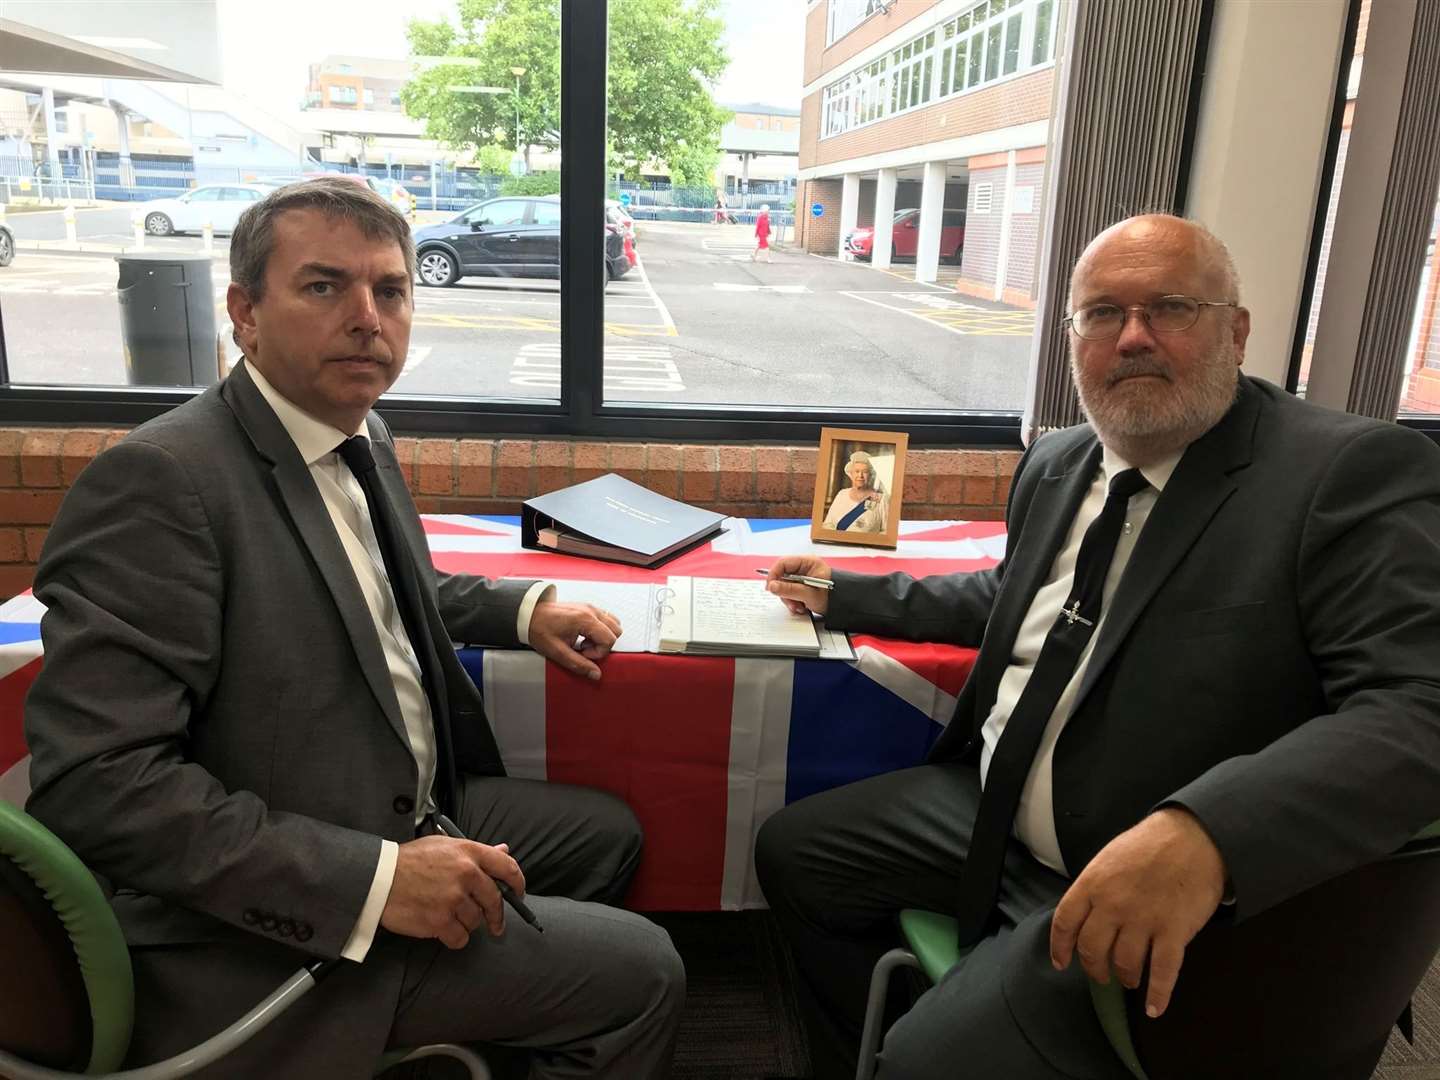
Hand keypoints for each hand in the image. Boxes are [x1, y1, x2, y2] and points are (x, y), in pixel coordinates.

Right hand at [380, 835, 525, 948]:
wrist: (379, 879)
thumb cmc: (410, 860)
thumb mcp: (444, 846)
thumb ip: (475, 851)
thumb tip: (504, 849)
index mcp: (469, 852)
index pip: (507, 866)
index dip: (517, 883)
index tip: (518, 894)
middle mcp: (466, 874)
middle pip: (495, 900)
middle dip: (497, 916)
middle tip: (495, 925)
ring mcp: (454, 898)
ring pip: (477, 921)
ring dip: (467, 924)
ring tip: (449, 917)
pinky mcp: (441, 921)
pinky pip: (461, 938)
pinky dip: (454, 938)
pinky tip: (443, 930)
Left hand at [528, 600, 621, 680]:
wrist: (529, 615)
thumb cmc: (540, 629)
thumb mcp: (558, 652)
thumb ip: (579, 664)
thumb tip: (596, 674)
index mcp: (585, 620)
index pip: (609, 639)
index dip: (599, 652)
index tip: (583, 654)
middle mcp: (591, 610)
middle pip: (616, 630)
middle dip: (603, 645)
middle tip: (584, 649)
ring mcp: (590, 607)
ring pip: (613, 623)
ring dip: (603, 636)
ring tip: (585, 642)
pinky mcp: (587, 607)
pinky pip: (605, 618)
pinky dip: (600, 629)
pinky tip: (584, 635)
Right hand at [763, 555, 831, 616]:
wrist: (845, 606)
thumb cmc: (833, 596)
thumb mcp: (809, 594)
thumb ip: (789, 590)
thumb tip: (772, 586)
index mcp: (807, 563)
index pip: (783, 563)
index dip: (774, 574)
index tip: (770, 587)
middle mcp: (804, 569)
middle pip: (782, 576)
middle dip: (784, 592)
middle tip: (790, 602)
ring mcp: (803, 578)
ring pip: (785, 587)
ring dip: (789, 599)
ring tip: (799, 607)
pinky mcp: (803, 587)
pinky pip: (791, 593)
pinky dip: (793, 601)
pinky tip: (801, 607)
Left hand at [1049, 808, 1225, 1018]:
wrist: (1193, 838)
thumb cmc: (1149, 844)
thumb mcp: (1109, 858)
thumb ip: (1095, 887)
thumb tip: (1086, 914)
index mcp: (1092, 884)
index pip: (1065, 922)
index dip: (1060, 947)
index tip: (1062, 963)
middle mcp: (1112, 905)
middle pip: (1092, 949)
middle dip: (1094, 968)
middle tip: (1102, 975)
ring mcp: (1142, 919)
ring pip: (1124, 963)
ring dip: (1125, 977)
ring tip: (1129, 980)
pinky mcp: (1173, 931)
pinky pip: (1162, 972)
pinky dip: (1157, 995)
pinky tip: (1154, 1008)